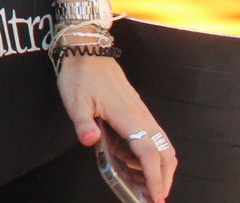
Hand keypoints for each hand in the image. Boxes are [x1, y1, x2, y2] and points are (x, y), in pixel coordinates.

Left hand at [57, 56, 176, 202]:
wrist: (88, 50)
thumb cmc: (81, 75)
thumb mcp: (74, 99)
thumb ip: (83, 122)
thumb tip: (89, 141)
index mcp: (128, 116)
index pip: (148, 153)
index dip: (154, 177)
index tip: (156, 197)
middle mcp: (141, 116)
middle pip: (164, 154)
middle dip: (163, 179)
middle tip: (152, 197)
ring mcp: (142, 114)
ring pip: (162, 147)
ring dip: (157, 169)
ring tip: (139, 184)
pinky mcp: (138, 112)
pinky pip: (153, 138)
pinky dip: (150, 156)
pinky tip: (131, 162)